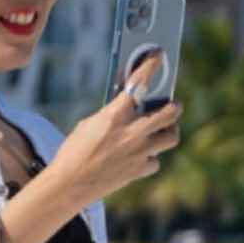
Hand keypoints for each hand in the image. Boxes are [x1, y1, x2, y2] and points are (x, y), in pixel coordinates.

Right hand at [50, 50, 182, 205]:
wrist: (69, 185)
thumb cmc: (73, 152)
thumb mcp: (89, 124)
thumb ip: (112, 114)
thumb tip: (127, 106)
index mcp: (115, 116)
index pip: (139, 84)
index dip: (150, 67)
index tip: (158, 57)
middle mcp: (132, 133)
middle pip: (169, 113)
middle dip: (174, 106)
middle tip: (173, 104)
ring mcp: (140, 152)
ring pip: (171, 137)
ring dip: (168, 131)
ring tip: (162, 129)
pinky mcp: (140, 170)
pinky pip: (155, 160)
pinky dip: (150, 157)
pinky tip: (141, 155)